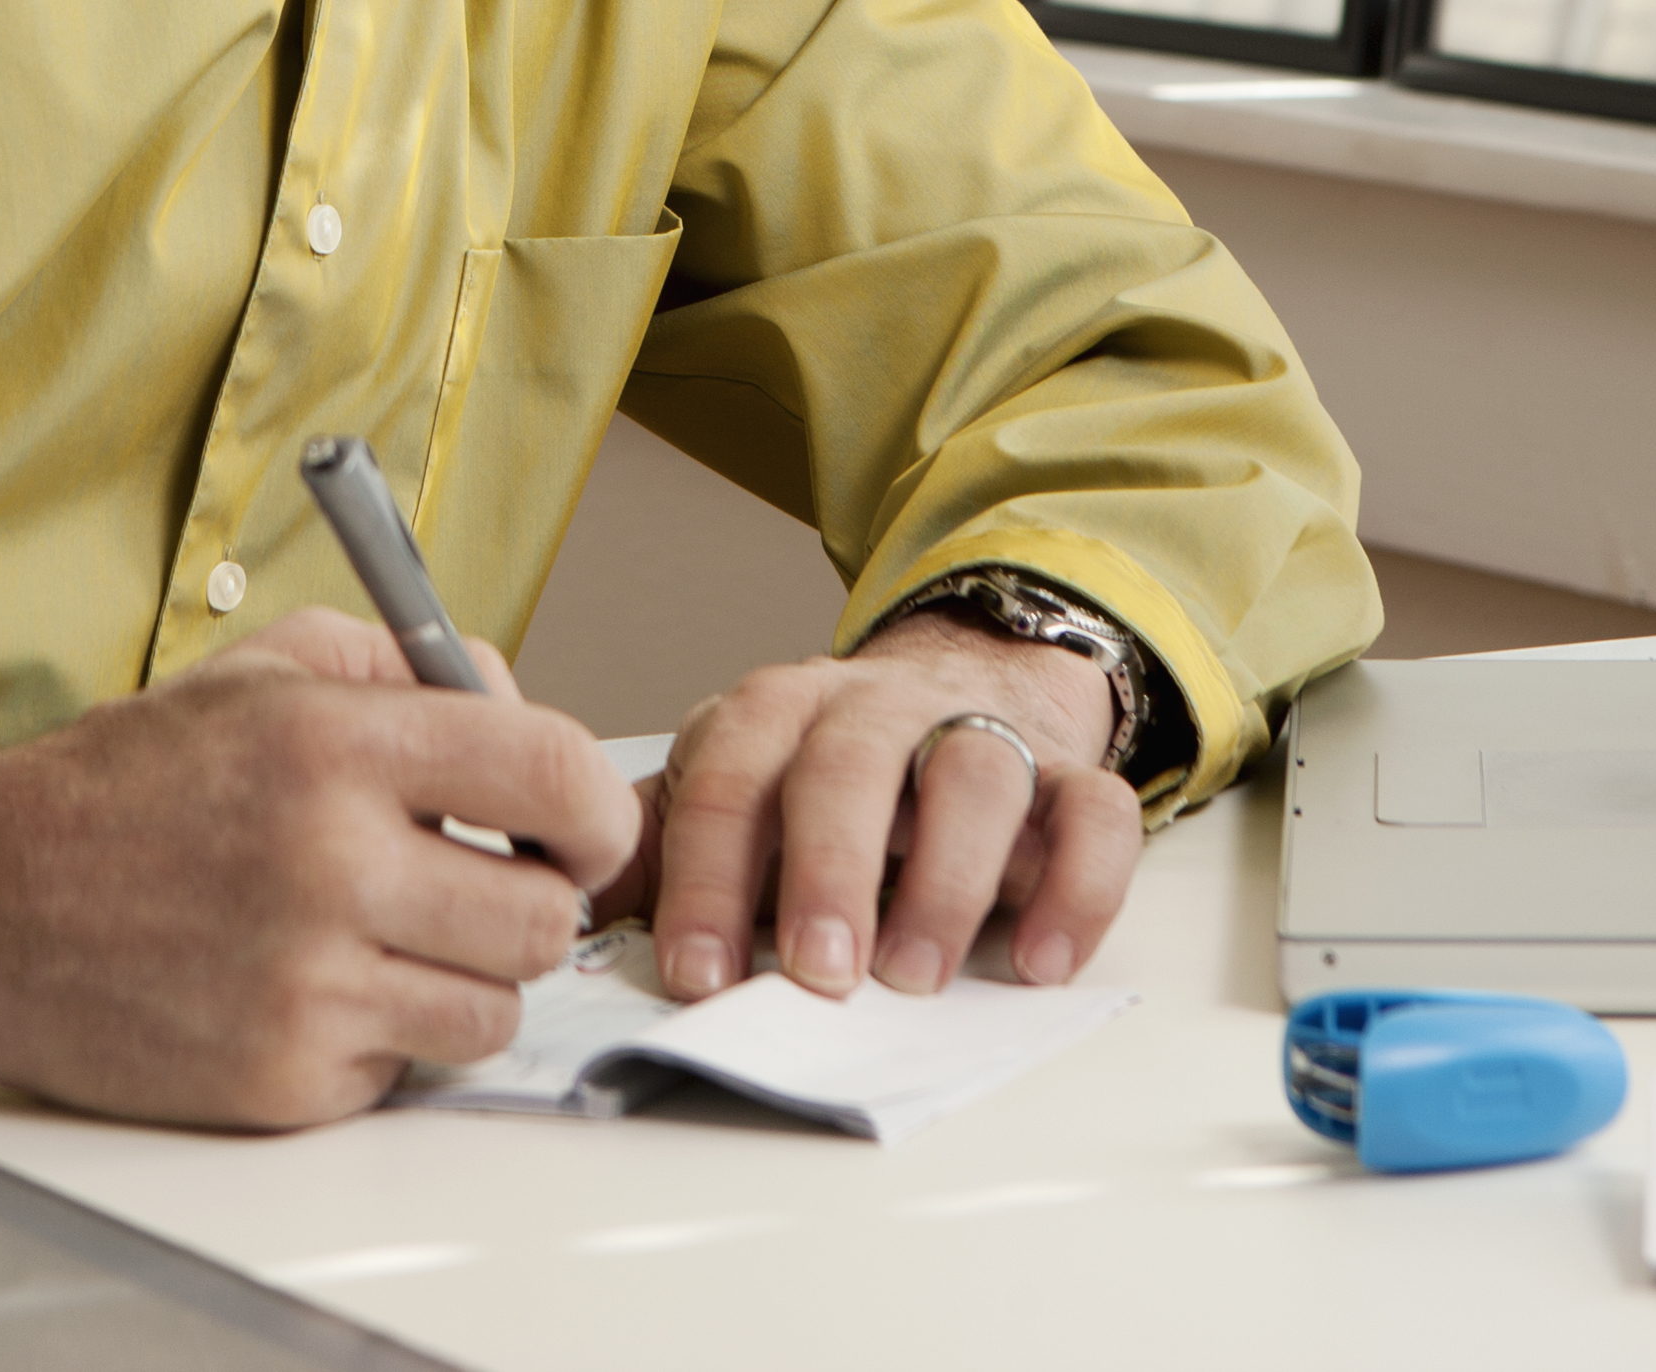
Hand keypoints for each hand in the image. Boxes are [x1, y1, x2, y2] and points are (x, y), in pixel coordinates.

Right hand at [0, 607, 642, 1128]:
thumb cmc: (125, 785)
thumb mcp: (262, 671)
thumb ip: (406, 666)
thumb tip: (520, 707)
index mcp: (335, 746)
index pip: (554, 774)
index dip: (596, 808)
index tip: (580, 826)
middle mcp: (328, 864)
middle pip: (544, 918)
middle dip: (524, 902)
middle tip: (468, 886)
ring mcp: (305, 985)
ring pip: (492, 1010)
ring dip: (459, 979)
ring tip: (382, 939)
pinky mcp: (280, 1081)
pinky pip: (403, 1072)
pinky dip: (375, 1039)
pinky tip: (305, 988)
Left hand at [604, 611, 1145, 1002]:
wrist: (961, 679)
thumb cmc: (825, 771)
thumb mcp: (734, 792)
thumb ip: (661, 847)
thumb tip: (560, 912)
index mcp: (774, 714)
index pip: (729, 779)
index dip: (707, 877)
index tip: (697, 973)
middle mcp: (874, 709)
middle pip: (848, 765)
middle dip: (829, 871)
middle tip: (818, 974)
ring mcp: (977, 731)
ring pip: (974, 772)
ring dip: (946, 877)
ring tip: (918, 975)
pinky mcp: (1067, 771)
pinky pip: (1095, 811)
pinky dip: (1077, 885)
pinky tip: (1040, 960)